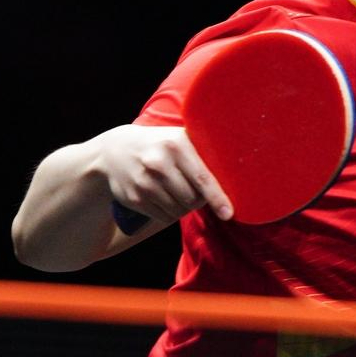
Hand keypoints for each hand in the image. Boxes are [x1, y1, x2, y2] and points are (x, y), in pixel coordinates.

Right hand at [92, 124, 232, 224]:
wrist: (116, 150)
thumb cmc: (161, 145)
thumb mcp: (181, 138)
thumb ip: (205, 150)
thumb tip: (239, 170)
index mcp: (177, 144)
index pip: (202, 177)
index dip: (217, 197)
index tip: (228, 213)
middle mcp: (159, 163)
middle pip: (192, 198)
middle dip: (199, 200)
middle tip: (195, 190)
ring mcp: (145, 182)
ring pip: (178, 210)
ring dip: (184, 207)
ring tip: (179, 192)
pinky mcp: (135, 198)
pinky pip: (163, 217)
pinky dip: (170, 214)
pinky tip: (165, 199)